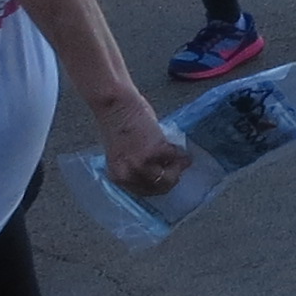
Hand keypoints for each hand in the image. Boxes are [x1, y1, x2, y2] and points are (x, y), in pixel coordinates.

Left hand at [91, 82, 188, 198]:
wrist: (115, 104)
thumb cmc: (117, 122)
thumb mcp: (124, 152)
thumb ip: (137, 163)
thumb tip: (159, 167)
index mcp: (118, 177)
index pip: (143, 191)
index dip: (158, 184)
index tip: (167, 177)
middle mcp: (128, 175)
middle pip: (158, 188)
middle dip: (171, 178)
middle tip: (178, 168)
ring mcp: (142, 164)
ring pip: (169, 178)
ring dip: (177, 168)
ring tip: (180, 158)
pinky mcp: (155, 151)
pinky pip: (175, 156)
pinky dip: (179, 152)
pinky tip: (179, 146)